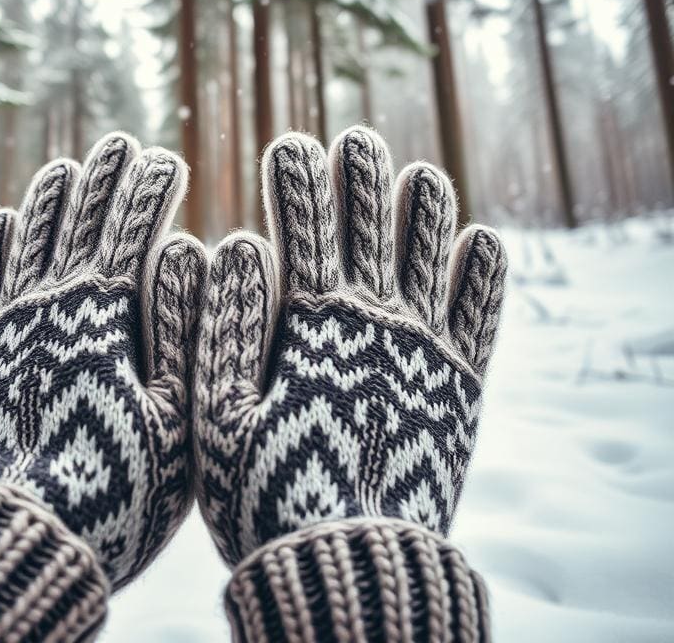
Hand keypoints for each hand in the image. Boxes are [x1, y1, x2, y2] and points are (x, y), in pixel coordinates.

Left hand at [0, 133, 205, 588]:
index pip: (132, 228)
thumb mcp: (178, 411)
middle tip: (120, 144)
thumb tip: (187, 250)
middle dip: (105, 179)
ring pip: (27, 238)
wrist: (27, 530)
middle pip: (80, 220)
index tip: (168, 161)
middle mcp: (51, 302)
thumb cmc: (122, 482)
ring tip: (65, 168)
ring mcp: (6, 321)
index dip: (152, 191)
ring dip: (49, 198)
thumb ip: (184, 326)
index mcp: (106, 312)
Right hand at [194, 128, 507, 563]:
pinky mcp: (463, 383)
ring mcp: (424, 347)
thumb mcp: (219, 417)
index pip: (302, 227)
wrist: (350, 564)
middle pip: (370, 223)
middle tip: (356, 139)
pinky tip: (483, 243)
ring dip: (425, 207)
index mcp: (311, 324)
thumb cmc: (268, 495)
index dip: (294, 181)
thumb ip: (225, 327)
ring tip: (423, 175)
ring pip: (432, 252)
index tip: (290, 146)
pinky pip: (481, 312)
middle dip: (360, 175)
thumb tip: (240, 246)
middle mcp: (375, 321)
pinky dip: (484, 273)